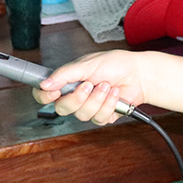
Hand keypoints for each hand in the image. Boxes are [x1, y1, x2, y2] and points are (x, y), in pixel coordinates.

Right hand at [35, 50, 149, 124]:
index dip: (44, 96)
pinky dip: (109, 105)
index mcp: (67, 82)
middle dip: (77, 98)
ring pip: (82, 115)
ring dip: (97, 99)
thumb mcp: (86, 64)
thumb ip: (64, 74)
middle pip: (62, 109)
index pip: (44, 95)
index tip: (54, 92)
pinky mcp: (102, 116)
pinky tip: (114, 94)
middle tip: (89, 85)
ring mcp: (89, 108)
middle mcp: (75, 96)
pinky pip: (99, 118)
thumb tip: (45, 83)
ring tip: (106, 85)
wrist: (138, 74)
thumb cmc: (115, 64)